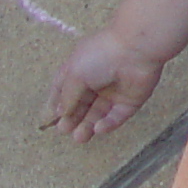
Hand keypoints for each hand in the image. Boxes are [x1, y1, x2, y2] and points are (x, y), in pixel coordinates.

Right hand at [46, 30, 166, 142]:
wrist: (136, 50)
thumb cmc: (101, 56)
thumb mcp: (74, 75)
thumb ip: (67, 96)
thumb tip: (60, 113)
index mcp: (80, 70)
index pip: (64, 90)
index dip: (57, 105)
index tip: (50, 119)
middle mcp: (96, 81)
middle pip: (82, 106)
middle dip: (73, 119)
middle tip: (65, 131)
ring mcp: (115, 91)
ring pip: (99, 114)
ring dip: (88, 126)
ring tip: (80, 138)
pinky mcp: (131, 99)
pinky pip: (118, 115)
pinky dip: (108, 123)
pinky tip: (99, 128)